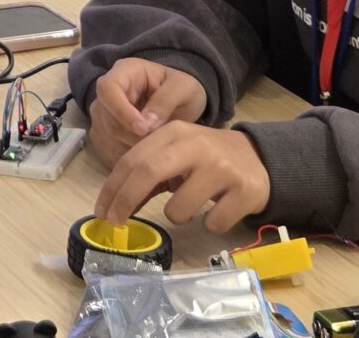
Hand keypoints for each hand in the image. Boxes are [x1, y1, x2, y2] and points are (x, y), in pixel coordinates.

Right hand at [86, 56, 208, 167]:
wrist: (181, 103)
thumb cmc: (182, 89)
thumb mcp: (183, 88)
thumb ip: (165, 100)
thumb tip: (147, 124)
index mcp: (124, 72)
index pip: (108, 89)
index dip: (121, 110)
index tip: (144, 129)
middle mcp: (107, 93)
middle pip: (106, 117)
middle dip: (131, 135)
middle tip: (158, 143)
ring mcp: (102, 114)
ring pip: (106, 137)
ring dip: (130, 149)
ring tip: (156, 150)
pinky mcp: (104, 135)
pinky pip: (107, 151)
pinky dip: (126, 159)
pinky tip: (147, 157)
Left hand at [93, 121, 268, 233]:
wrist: (257, 158)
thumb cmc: (205, 160)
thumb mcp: (175, 159)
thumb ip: (146, 177)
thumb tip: (114, 207)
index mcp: (174, 133)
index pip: (134, 160)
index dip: (113, 188)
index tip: (101, 213)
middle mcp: (196, 145)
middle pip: (148, 171)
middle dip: (125, 200)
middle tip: (116, 223)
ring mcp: (221, 167)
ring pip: (179, 209)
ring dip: (177, 216)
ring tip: (191, 205)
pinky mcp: (244, 191)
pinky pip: (212, 223)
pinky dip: (210, 224)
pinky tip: (219, 209)